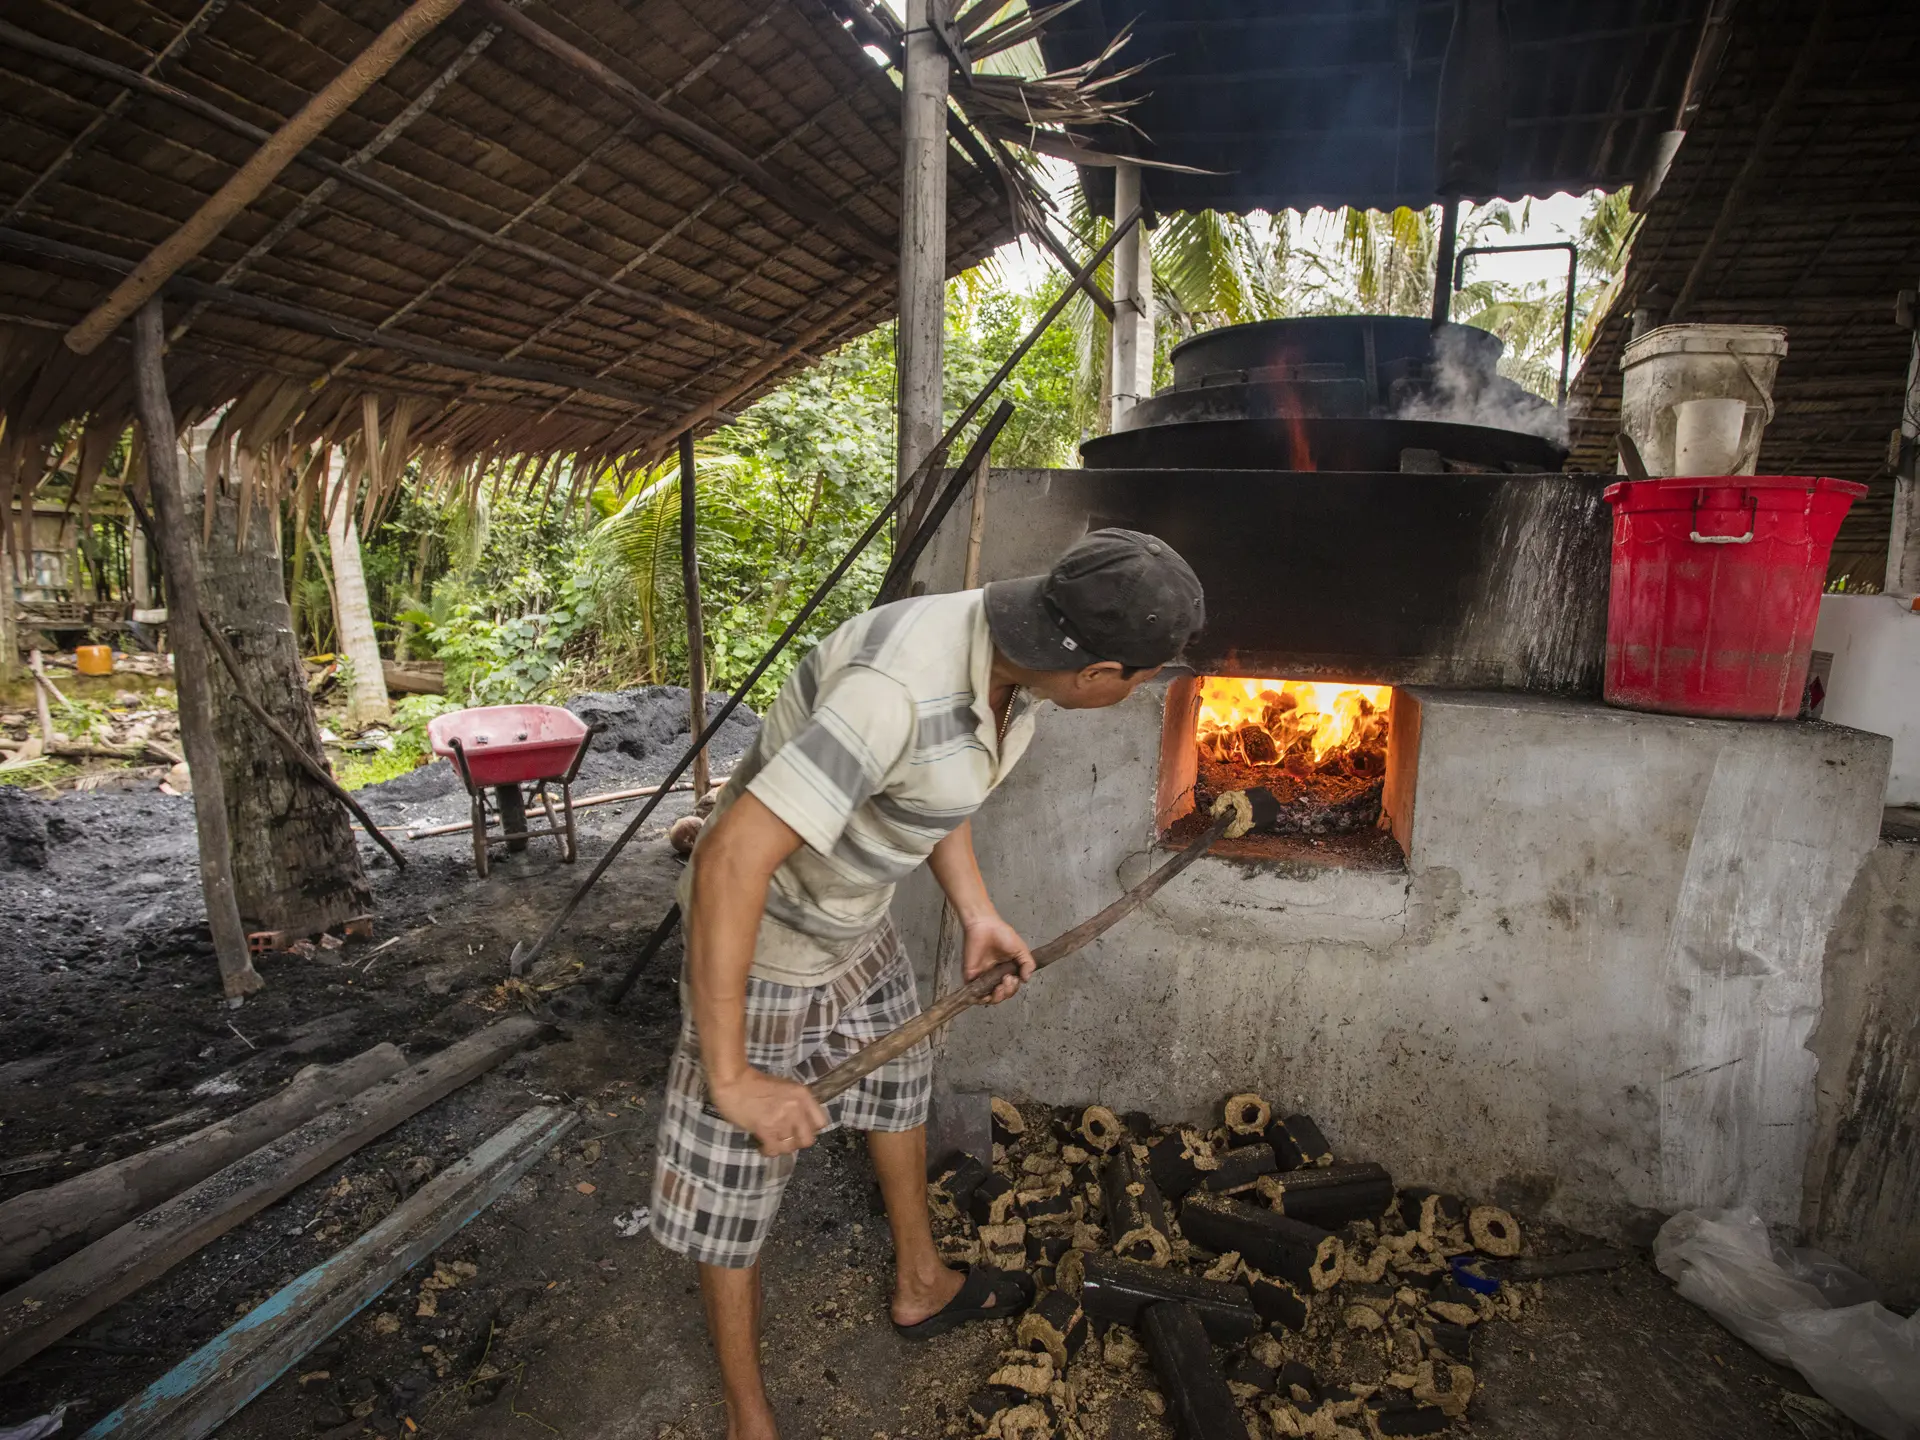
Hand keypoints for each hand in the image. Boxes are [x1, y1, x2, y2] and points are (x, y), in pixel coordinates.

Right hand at [708, 1068, 829, 1156]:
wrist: (734, 1082)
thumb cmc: (757, 1083)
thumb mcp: (785, 1087)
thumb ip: (797, 1103)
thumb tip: (802, 1121)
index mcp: (803, 1095)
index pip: (821, 1122)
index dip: (811, 1129)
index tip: (801, 1129)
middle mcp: (796, 1108)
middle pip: (808, 1139)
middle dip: (797, 1141)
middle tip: (786, 1138)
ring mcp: (782, 1120)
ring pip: (790, 1147)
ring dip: (781, 1146)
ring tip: (772, 1141)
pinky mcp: (766, 1130)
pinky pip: (774, 1150)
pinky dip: (768, 1151)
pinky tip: (763, 1146)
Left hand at [962, 912, 1033, 1004]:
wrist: (985, 926)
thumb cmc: (1002, 934)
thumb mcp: (1021, 949)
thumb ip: (1027, 964)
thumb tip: (1026, 979)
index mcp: (1005, 971)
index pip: (1010, 988)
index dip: (1013, 988)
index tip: (1014, 978)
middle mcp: (994, 976)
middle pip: (1001, 996)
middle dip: (1007, 992)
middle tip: (1007, 980)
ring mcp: (982, 978)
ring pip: (989, 998)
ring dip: (997, 997)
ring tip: (1000, 987)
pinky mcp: (970, 977)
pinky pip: (974, 995)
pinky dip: (982, 998)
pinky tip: (989, 992)